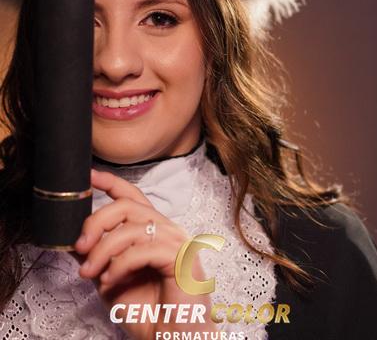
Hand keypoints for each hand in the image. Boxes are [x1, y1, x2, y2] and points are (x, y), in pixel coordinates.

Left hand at [72, 169, 217, 338]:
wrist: (170, 339)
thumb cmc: (148, 312)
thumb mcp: (111, 280)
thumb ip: (97, 257)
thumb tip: (72, 241)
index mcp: (154, 230)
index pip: (133, 196)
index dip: (110, 182)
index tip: (89, 176)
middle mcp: (167, 229)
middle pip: (127, 206)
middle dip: (96, 222)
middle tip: (79, 246)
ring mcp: (176, 241)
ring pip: (131, 227)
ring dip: (103, 250)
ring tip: (90, 272)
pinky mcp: (180, 258)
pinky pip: (143, 249)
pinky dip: (120, 264)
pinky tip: (111, 280)